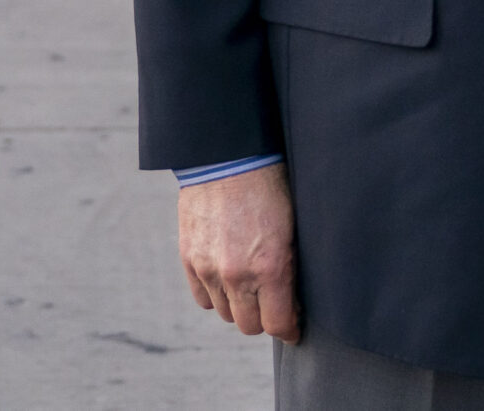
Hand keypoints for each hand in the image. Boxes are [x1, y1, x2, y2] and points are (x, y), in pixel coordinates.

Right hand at [179, 163, 301, 340]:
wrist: (229, 156)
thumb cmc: (271, 185)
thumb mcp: (294, 226)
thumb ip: (290, 266)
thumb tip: (293, 298)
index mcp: (270, 266)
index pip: (276, 324)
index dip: (288, 329)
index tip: (294, 327)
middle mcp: (236, 273)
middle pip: (249, 325)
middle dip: (265, 317)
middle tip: (274, 302)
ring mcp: (208, 268)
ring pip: (225, 313)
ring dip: (239, 305)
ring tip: (251, 285)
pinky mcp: (189, 258)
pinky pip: (202, 298)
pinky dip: (216, 294)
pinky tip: (228, 278)